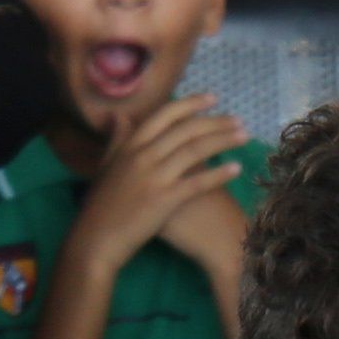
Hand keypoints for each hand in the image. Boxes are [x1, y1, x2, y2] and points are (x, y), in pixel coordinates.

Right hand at [75, 82, 253, 265]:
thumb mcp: (105, 166)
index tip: (212, 98)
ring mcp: (154, 177)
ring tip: (244, 136)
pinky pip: (197, 182)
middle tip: (238, 119)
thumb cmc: (100, 206)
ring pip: (195, 150)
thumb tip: (119, 115)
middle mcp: (143, 155)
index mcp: (130, 145)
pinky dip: (219, 174)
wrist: (95, 239)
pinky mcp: (164, 200)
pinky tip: (236, 168)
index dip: (191, 103)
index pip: (165, 115)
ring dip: (223, 140)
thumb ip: (116, 140)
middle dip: (216, 121)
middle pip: (186, 129)